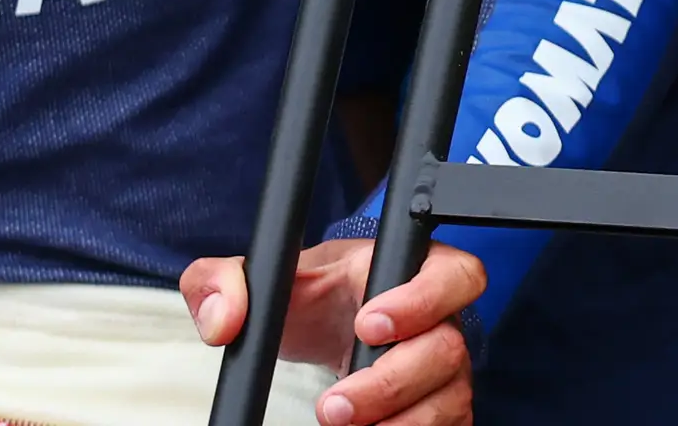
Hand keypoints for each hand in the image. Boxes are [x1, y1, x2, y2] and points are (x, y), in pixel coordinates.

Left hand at [180, 238, 485, 425]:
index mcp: (410, 267)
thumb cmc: (312, 296)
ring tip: (341, 425)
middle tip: (335, 404)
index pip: (455, 273)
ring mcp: (447, 368)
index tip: (366, 324)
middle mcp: (442, 318)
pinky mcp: (442, 408)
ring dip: (398, 422)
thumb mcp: (265, 277)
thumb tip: (223, 320)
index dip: (422, 300)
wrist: (330, 330)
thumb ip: (225, 280)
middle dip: (389, 383)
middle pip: (448, 349)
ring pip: (450, 399)